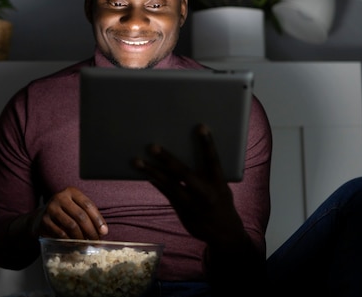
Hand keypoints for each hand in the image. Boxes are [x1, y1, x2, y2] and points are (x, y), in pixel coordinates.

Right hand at [35, 186, 107, 239]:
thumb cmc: (64, 213)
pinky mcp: (44, 220)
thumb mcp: (76, 208)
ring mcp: (51, 208)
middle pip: (80, 216)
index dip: (98, 219)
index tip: (104, 232)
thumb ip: (89, 215)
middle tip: (96, 242)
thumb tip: (103, 231)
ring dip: (81, 237)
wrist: (41, 217)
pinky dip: (69, 241)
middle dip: (91, 231)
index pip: (88, 205)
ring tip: (85, 244)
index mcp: (71, 192)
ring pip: (71, 225)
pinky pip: (60, 233)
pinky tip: (73, 244)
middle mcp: (60, 197)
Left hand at [132, 124, 244, 247]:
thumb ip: (209, 173)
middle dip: (167, 159)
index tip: (200, 127)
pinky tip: (145, 173)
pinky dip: (156, 182)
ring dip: (152, 171)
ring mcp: (192, 203)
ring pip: (169, 184)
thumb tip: (188, 152)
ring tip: (137, 161)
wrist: (224, 233)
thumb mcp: (222, 187)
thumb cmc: (222, 202)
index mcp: (219, 183)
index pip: (213, 160)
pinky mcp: (182, 211)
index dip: (207, 144)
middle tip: (153, 146)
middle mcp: (205, 193)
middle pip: (184, 173)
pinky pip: (166, 193)